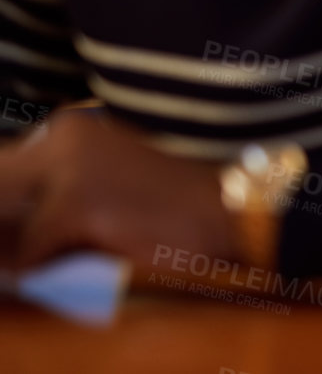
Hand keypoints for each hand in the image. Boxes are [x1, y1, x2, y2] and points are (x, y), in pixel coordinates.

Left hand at [0, 110, 240, 274]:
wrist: (225, 213)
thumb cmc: (169, 203)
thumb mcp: (106, 178)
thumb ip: (54, 187)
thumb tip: (7, 227)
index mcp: (70, 127)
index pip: (5, 170)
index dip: (12, 206)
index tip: (22, 227)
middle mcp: (63, 136)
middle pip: (2, 192)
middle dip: (12, 227)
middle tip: (45, 245)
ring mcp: (69, 167)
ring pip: (10, 227)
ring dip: (28, 249)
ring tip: (66, 255)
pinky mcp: (76, 204)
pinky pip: (30, 253)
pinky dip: (48, 269)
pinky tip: (83, 263)